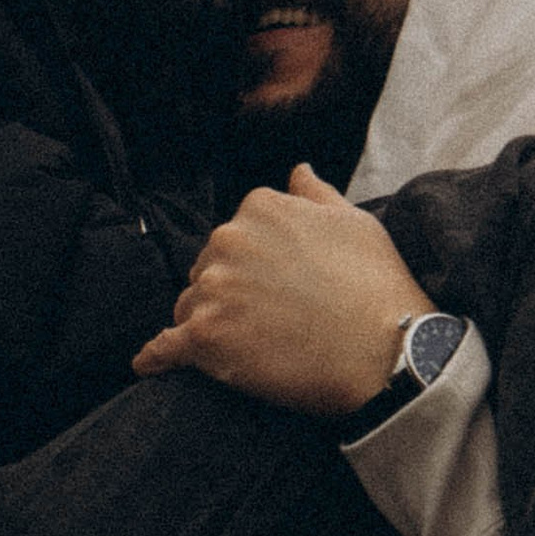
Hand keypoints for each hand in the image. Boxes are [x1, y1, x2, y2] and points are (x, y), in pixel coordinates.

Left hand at [131, 166, 436, 416]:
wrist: (386, 353)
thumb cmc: (377, 288)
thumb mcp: (355, 222)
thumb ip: (315, 195)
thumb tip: (297, 171)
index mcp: (261, 208)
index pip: (235, 237)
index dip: (253, 267)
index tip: (276, 289)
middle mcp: (228, 239)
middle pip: (208, 271)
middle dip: (229, 293)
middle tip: (269, 323)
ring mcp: (214, 289)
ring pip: (190, 307)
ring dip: (209, 325)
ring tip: (248, 349)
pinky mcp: (205, 338)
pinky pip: (165, 347)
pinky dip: (156, 356)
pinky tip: (147, 364)